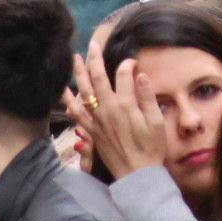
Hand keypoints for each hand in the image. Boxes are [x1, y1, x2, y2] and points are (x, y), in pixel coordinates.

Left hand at [63, 40, 166, 178]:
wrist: (137, 175)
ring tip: (75, 59)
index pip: (123, 75)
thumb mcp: (156, 122)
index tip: (133, 62)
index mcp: (126, 105)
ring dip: (78, 74)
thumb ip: (147, 97)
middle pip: (98, 78)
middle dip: (95, 59)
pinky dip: (69, 101)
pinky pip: (75, 114)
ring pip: (83, 92)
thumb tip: (141, 75)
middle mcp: (108, 110)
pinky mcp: (92, 131)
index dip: (128, 64)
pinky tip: (65, 93)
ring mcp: (97, 120)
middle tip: (93, 45)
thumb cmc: (151, 149)